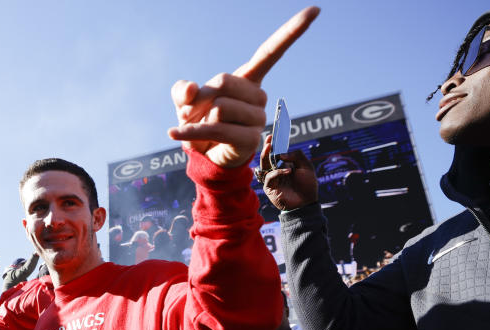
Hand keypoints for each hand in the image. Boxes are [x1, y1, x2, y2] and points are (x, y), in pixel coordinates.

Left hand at [168, 6, 319, 167]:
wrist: (201, 154)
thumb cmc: (198, 120)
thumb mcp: (184, 100)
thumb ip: (182, 90)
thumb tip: (189, 91)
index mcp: (249, 79)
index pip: (272, 51)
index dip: (292, 31)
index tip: (316, 10)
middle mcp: (259, 97)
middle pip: (224, 81)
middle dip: (200, 96)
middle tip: (192, 110)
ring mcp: (257, 119)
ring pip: (220, 108)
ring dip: (196, 117)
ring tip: (195, 124)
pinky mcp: (250, 140)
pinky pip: (216, 129)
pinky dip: (190, 131)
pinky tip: (174, 133)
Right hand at [258, 136, 319, 209]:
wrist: (307, 202)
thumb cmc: (307, 185)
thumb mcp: (306, 166)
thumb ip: (296, 156)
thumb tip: (281, 154)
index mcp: (284, 165)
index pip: (275, 153)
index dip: (273, 145)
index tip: (272, 136)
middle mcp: (276, 171)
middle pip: (266, 159)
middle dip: (266, 149)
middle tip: (269, 141)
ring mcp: (272, 180)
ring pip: (264, 166)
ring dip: (267, 156)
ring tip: (273, 150)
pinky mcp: (270, 188)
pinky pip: (270, 177)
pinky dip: (278, 172)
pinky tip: (288, 172)